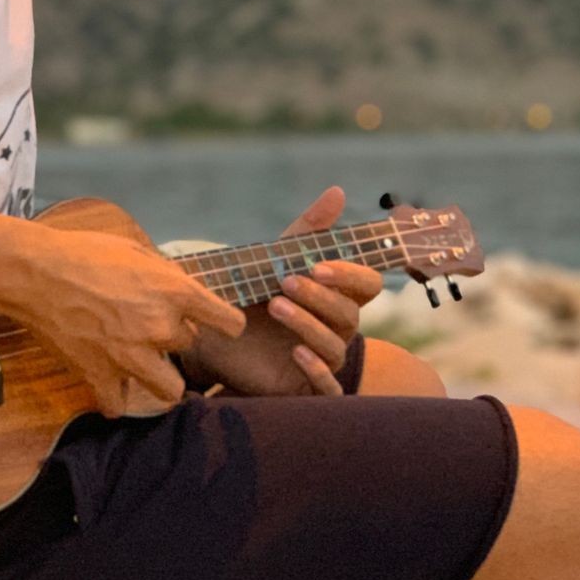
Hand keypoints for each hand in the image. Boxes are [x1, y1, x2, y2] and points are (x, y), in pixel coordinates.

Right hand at [2, 227, 245, 418]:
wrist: (36, 272)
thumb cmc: (84, 252)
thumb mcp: (135, 249)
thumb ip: (165, 273)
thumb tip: (180, 287)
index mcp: (174, 291)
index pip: (229, 322)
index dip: (225, 322)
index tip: (218, 323)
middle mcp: (160, 327)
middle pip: (191, 346)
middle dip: (174, 336)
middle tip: (148, 324)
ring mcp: (131, 356)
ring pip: (170, 390)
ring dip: (160, 377)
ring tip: (143, 363)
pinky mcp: (100, 376)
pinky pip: (119, 405)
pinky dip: (114, 397)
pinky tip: (108, 381)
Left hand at [181, 186, 383, 396]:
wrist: (212, 334)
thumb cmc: (252, 292)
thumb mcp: (277, 258)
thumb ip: (309, 229)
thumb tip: (338, 191)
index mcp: (337, 295)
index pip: (367, 284)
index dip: (351, 275)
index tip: (317, 265)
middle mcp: (337, 328)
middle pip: (349, 313)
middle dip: (321, 296)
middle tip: (286, 281)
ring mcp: (324, 359)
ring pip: (335, 345)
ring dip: (308, 323)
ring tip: (275, 305)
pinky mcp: (305, 387)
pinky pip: (328, 388)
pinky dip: (317, 370)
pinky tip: (297, 353)